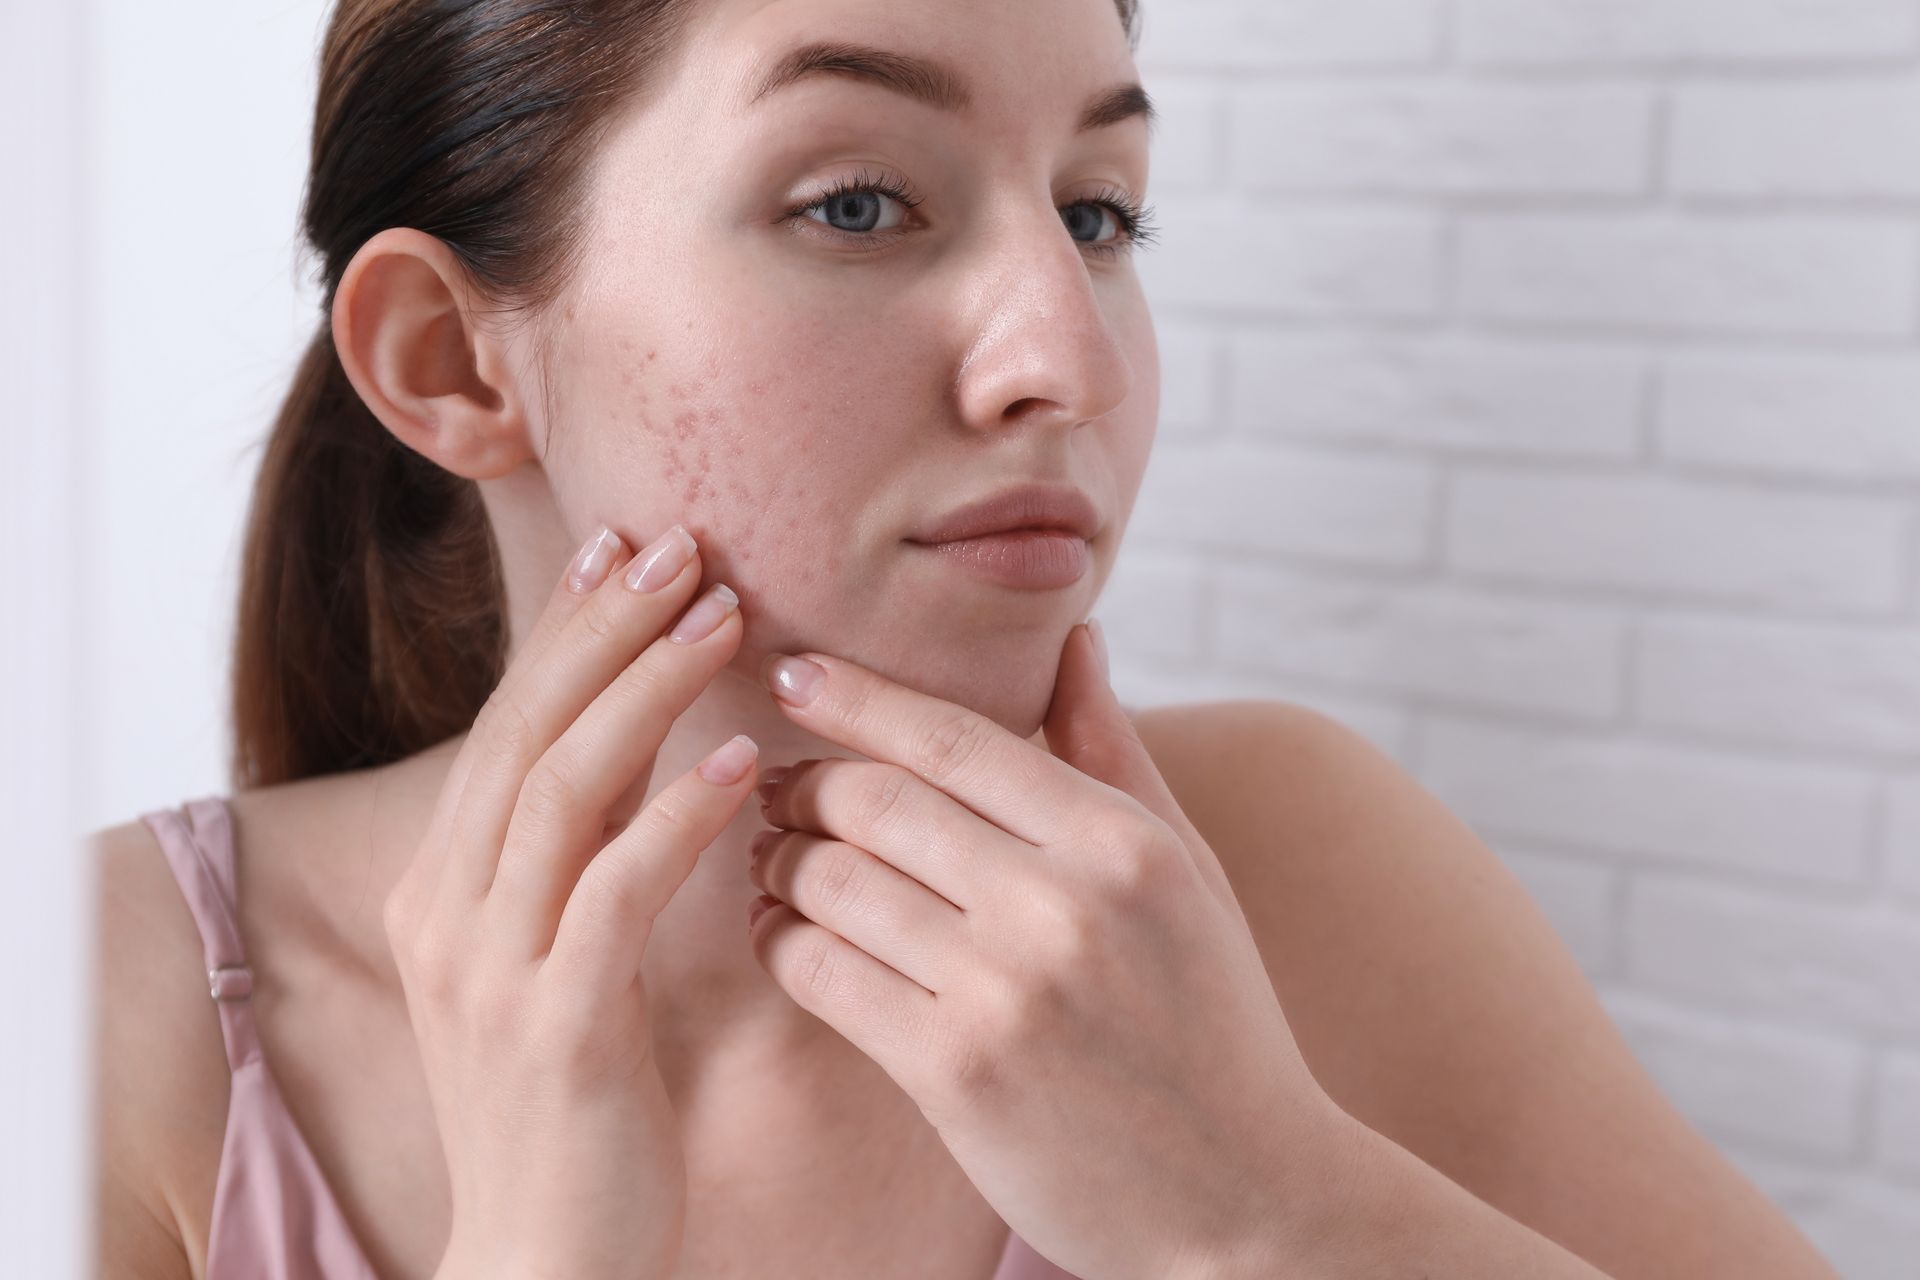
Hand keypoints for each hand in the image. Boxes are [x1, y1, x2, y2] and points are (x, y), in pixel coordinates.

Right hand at [384, 522, 756, 1279]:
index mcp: (449, 887)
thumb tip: (654, 744)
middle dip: (606, 628)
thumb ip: (587, 854)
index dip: (569, 629)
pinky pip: (616, 892)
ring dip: (647, 691)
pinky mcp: (558, 1026)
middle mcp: (452, 911)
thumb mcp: (559, 959)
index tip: (629, 545)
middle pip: (527, 730)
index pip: (509, 724)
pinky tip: (739, 766)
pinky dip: (676, 817)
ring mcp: (493, 968)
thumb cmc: (572, 1105)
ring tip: (726, 618)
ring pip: (564, 787)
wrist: (542, 1261)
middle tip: (686, 545)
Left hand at [743, 624, 1352, 1279]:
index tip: (794, 676)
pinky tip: (779, 936)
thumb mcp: (1188, 875)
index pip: (950, 736)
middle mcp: (1061, 902)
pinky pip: (826, 976)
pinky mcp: (955, 1074)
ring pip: (835, 882)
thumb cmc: (1215, 1022)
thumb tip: (1073, 640)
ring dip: (777, 864)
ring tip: (770, 862)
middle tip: (773, 788)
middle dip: (802, 784)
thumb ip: (1116, 753)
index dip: (854, 697)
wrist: (1246, 1197)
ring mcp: (1005, 990)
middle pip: (875, 800)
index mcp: (1118, 841)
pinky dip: (782, 945)